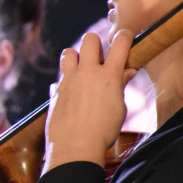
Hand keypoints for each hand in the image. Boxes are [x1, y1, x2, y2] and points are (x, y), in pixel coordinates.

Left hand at [43, 30, 135, 172]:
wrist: (74, 146)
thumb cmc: (102, 130)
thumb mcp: (119, 108)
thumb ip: (120, 86)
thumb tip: (126, 71)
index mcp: (108, 76)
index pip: (119, 43)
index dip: (124, 36)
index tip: (125, 37)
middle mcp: (87, 73)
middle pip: (89, 39)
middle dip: (95, 43)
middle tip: (100, 56)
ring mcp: (68, 80)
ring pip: (68, 52)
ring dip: (76, 56)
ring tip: (82, 70)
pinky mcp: (55, 90)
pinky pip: (60, 76)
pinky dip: (67, 79)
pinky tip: (73, 92)